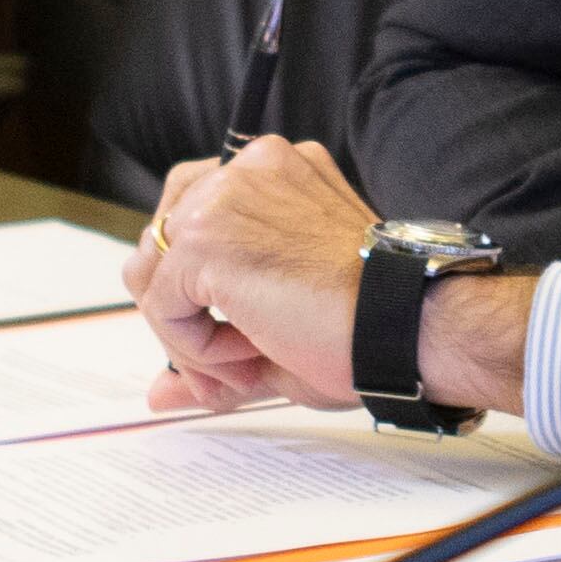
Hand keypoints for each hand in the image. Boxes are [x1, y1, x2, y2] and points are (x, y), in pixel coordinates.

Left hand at [126, 138, 389, 413]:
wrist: (406, 324)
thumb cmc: (371, 321)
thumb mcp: (283, 325)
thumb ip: (215, 347)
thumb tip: (158, 392)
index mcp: (277, 171)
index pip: (194, 217)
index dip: (201, 288)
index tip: (241, 339)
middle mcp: (249, 168)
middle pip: (161, 241)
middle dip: (184, 312)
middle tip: (235, 361)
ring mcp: (223, 196)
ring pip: (154, 277)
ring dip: (189, 335)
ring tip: (246, 363)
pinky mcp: (203, 236)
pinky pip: (161, 306)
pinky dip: (195, 347)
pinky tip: (253, 350)